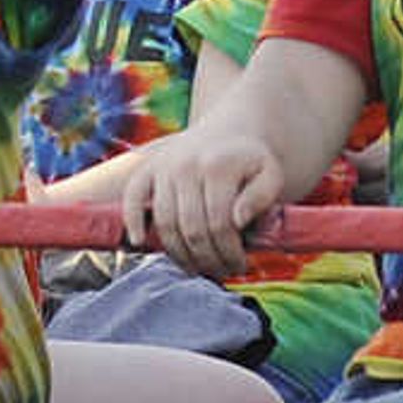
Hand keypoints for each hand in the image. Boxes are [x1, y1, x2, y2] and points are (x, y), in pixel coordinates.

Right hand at [112, 127, 287, 279]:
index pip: (219, 224)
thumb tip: (237, 220)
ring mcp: (164, 166)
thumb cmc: (251, 162)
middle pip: (192, 229)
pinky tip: (139, 242)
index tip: (240, 266)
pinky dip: (132, 221)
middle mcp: (186, 165)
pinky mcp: (148, 168)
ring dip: (180, 254)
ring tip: (198, 268)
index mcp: (218, 167)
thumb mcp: (270, 175)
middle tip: (222, 272)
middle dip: (208, 259)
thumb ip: (262, 198)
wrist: (228, 130)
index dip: (229, 252)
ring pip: (165, 223)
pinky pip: (132, 198)